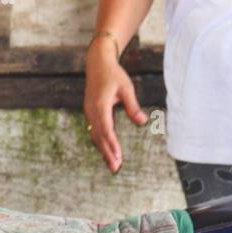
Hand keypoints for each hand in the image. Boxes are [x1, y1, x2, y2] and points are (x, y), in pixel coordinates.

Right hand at [83, 35, 147, 172]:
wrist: (97, 64)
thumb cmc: (113, 75)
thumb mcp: (127, 88)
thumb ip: (133, 106)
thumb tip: (142, 122)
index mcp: (100, 106)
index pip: (106, 129)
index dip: (112, 144)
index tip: (118, 156)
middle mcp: (92, 112)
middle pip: (99, 137)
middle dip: (107, 153)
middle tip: (115, 168)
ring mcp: (89, 113)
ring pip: (96, 136)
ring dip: (104, 150)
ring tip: (113, 164)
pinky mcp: (90, 113)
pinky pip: (95, 131)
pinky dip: (101, 142)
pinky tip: (107, 151)